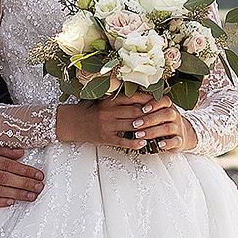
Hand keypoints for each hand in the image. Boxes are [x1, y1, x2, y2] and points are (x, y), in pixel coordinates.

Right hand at [56, 98, 193, 153]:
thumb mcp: (103, 99)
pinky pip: (123, 141)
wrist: (73, 122)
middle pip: (136, 112)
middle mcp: (109, 112)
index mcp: (110, 100)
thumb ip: (119, 97)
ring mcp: (107, 125)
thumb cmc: (91, 109)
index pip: (133, 98)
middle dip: (151, 114)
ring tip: (159, 129)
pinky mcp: (105, 138)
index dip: (148, 100)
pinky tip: (144, 142)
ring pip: (132, 126)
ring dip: (147, 128)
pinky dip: (135, 142)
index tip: (159, 102)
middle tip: (164, 116)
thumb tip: (142, 95)